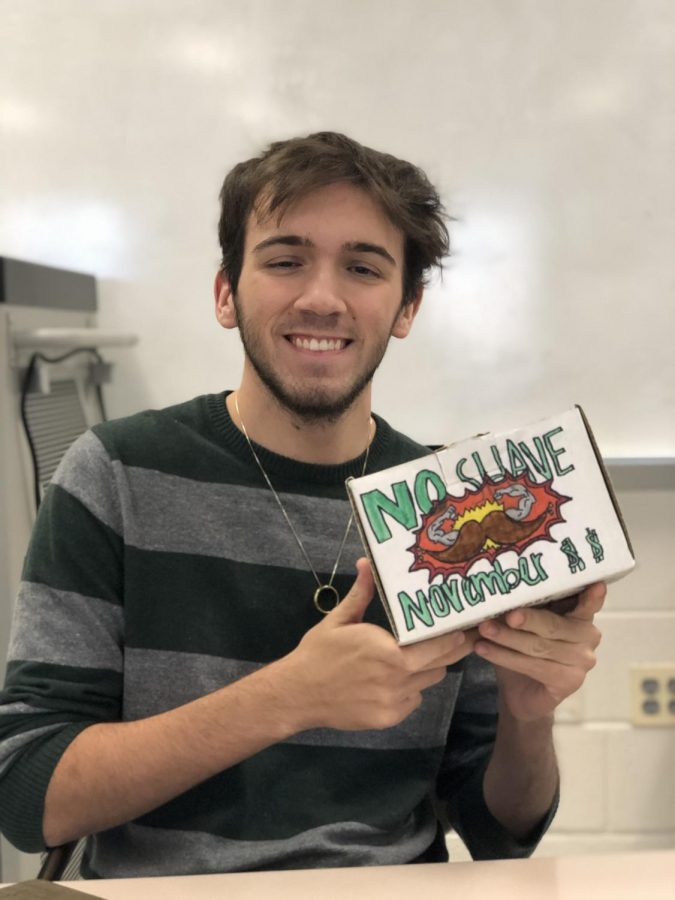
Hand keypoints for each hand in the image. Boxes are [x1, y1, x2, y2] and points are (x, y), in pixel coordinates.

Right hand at [283, 558, 474, 731]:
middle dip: (448, 652)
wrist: (297, 693)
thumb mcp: (339, 619)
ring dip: (427, 670)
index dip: (454, 637)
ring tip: (416, 657)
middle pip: (441, 665)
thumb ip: (362, 593)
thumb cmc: (319, 652)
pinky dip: (409, 690)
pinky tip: (393, 680)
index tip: (465, 627)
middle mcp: (397, 678)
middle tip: (456, 639)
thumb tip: (366, 562)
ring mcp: (394, 701)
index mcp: (390, 651)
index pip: (437, 645)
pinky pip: (412, 700)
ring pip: (428, 683)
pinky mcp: (388, 719)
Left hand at [474, 582, 605, 721]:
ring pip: (539, 646)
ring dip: (506, 637)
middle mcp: (588, 636)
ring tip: (482, 630)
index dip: (591, 595)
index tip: (595, 585)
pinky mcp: (569, 682)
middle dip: (525, 618)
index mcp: (580, 615)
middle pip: (553, 625)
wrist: (521, 692)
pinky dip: (503, 656)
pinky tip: (482, 648)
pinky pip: (533, 666)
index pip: (589, 603)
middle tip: (503, 613)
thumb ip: (521, 606)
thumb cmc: (522, 648)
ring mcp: (582, 661)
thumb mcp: (522, 623)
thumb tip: (493, 588)